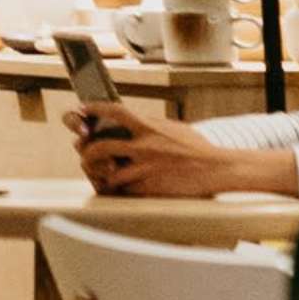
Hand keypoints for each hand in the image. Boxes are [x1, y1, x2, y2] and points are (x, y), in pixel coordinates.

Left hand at [68, 97, 229, 198]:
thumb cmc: (195, 148)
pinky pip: (124, 190)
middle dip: (86, 151)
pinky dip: (117, 189)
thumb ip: (150, 125)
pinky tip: (114, 188)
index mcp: (150, 127)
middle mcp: (145, 146)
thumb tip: (132, 122)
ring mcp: (146, 169)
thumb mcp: (171, 128)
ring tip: (96, 173)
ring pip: (108, 173)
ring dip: (98, 174)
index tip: (81, 109)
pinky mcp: (150, 189)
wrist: (216, 168)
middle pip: (101, 146)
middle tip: (83, 152)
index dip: (94, 109)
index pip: (115, 111)